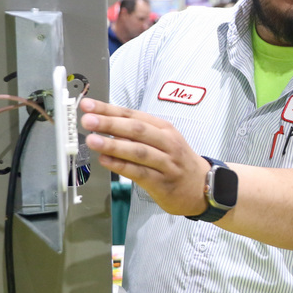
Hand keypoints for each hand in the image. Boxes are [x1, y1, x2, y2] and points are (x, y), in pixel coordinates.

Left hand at [79, 98, 209, 216]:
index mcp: (164, 129)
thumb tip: (105, 126)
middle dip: (110, 124)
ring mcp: (166, 163)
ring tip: (93, 140)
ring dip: (113, 145)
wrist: (204, 186)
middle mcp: (167, 143)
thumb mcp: (163, 141)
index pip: (133, 115)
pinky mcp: (162, 183)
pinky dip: (121, 166)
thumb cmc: (178, 162)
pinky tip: (106, 161)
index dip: (109, 110)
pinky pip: (139, 172)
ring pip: (138, 151)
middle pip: (136, 130)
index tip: (88, 105)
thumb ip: (138, 135)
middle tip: (88, 120)